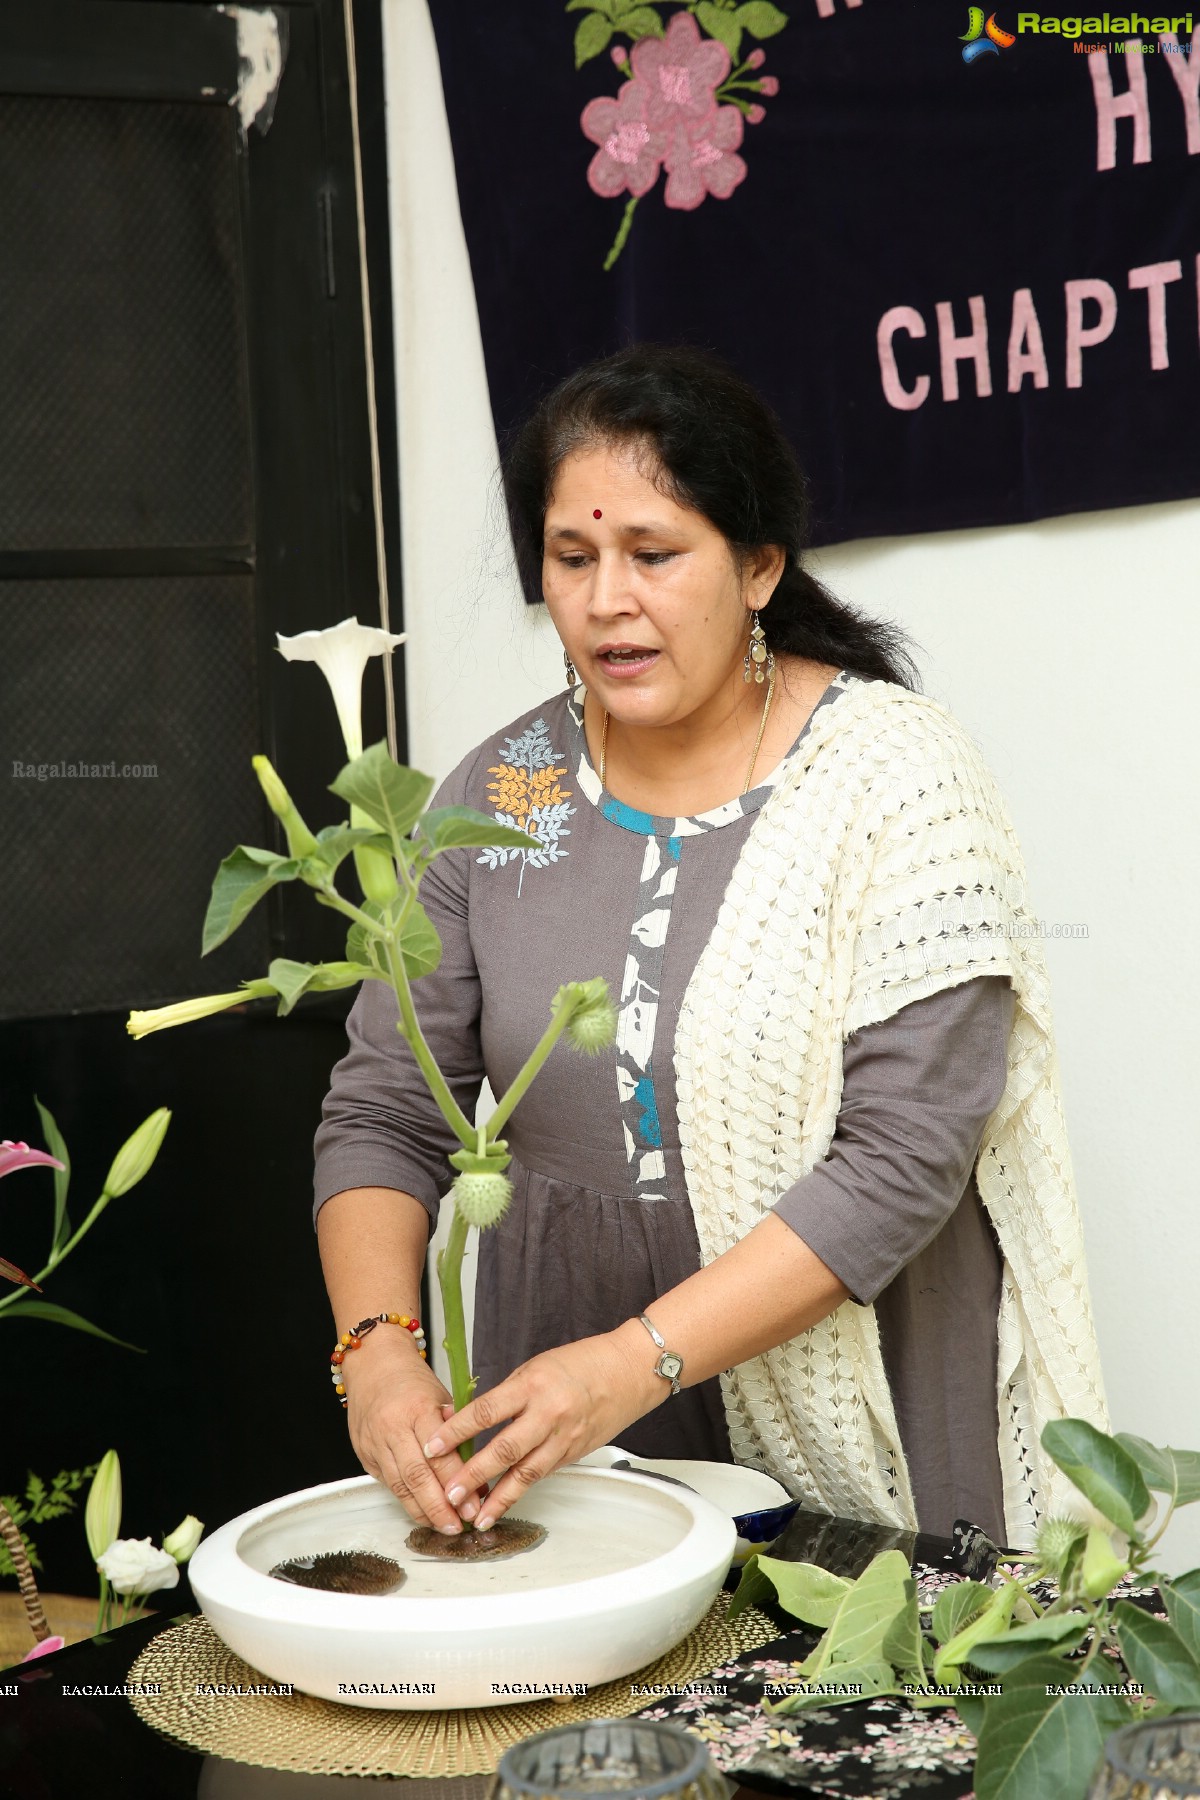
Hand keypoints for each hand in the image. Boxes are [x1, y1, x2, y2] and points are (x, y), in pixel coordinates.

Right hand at [342, 1333, 486, 1533]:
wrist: (373, 1363)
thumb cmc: (413, 1380)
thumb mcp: (442, 1396)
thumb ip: (457, 1432)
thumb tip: (478, 1471)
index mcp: (418, 1409)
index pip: (440, 1456)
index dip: (457, 1484)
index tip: (474, 1506)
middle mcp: (393, 1428)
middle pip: (417, 1477)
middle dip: (439, 1507)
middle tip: (458, 1525)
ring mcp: (375, 1443)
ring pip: (399, 1486)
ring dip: (423, 1512)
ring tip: (443, 1527)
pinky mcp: (364, 1454)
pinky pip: (388, 1484)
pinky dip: (406, 1501)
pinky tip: (423, 1513)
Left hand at [421, 1330, 656, 1530]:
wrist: (629, 1371)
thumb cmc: (581, 1363)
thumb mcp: (536, 1368)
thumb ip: (507, 1396)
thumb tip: (471, 1421)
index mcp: (533, 1385)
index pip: (486, 1411)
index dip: (456, 1431)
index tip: (433, 1446)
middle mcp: (548, 1414)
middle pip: (504, 1449)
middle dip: (473, 1475)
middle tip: (449, 1493)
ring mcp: (564, 1437)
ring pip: (525, 1474)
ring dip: (498, 1498)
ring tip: (476, 1516)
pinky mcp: (574, 1453)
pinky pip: (542, 1474)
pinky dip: (520, 1491)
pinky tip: (503, 1505)